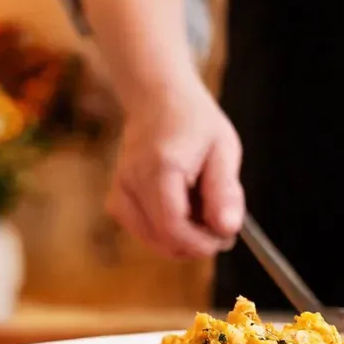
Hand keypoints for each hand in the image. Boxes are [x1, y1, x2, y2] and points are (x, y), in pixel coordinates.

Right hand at [106, 74, 244, 258]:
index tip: (226, 237)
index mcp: (159, 167)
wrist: (157, 101)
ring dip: (185, 236)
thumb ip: (225, 191)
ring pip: (157, 242)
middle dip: (198, 241)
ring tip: (199, 204)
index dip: (201, 243)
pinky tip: (182, 207)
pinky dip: (170, 231)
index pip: (173, 228)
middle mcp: (131, 183)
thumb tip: (228, 230)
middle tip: (219, 218)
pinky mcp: (116, 204)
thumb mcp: (223, 149)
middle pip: (165, 240)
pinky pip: (149, 235)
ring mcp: (119, 194)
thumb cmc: (194, 122)